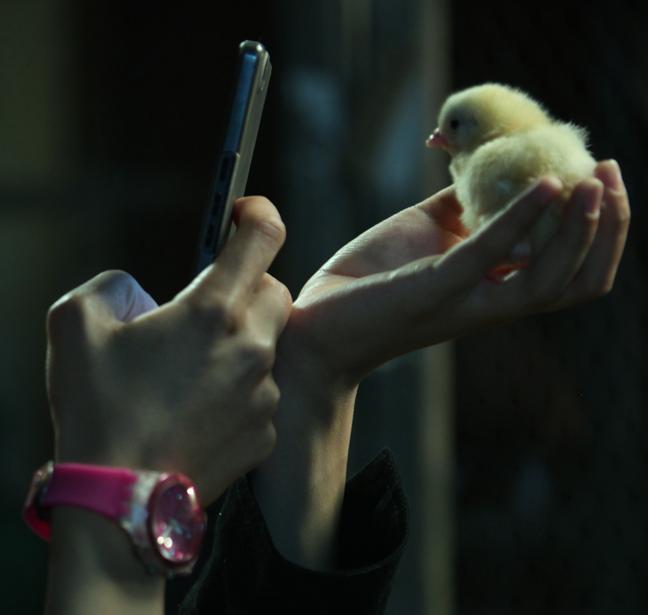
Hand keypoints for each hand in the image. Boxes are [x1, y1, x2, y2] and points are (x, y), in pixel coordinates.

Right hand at [45, 197, 291, 503]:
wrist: (118, 501)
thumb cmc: (95, 408)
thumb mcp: (73, 324)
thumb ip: (109, 286)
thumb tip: (134, 291)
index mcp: (211, 310)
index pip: (263, 234)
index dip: (254, 213)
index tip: (239, 214)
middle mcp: (250, 347)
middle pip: (273, 290)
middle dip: (244, 287)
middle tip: (200, 307)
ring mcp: (263, 395)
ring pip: (267, 346)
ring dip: (237, 344)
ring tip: (186, 371)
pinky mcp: (264, 435)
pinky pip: (260, 395)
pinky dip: (237, 391)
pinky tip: (194, 410)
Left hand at [248, 161, 627, 570]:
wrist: (316, 321)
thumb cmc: (369, 279)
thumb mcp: (427, 232)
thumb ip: (464, 206)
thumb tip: (488, 163)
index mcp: (495, 293)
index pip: (572, 273)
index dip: (602, 231)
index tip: (605, 177)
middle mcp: (492, 305)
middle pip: (579, 280)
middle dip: (608, 227)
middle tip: (613, 173)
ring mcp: (468, 301)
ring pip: (552, 277)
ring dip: (583, 226)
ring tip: (593, 179)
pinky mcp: (437, 287)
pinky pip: (494, 252)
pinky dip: (526, 215)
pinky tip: (547, 182)